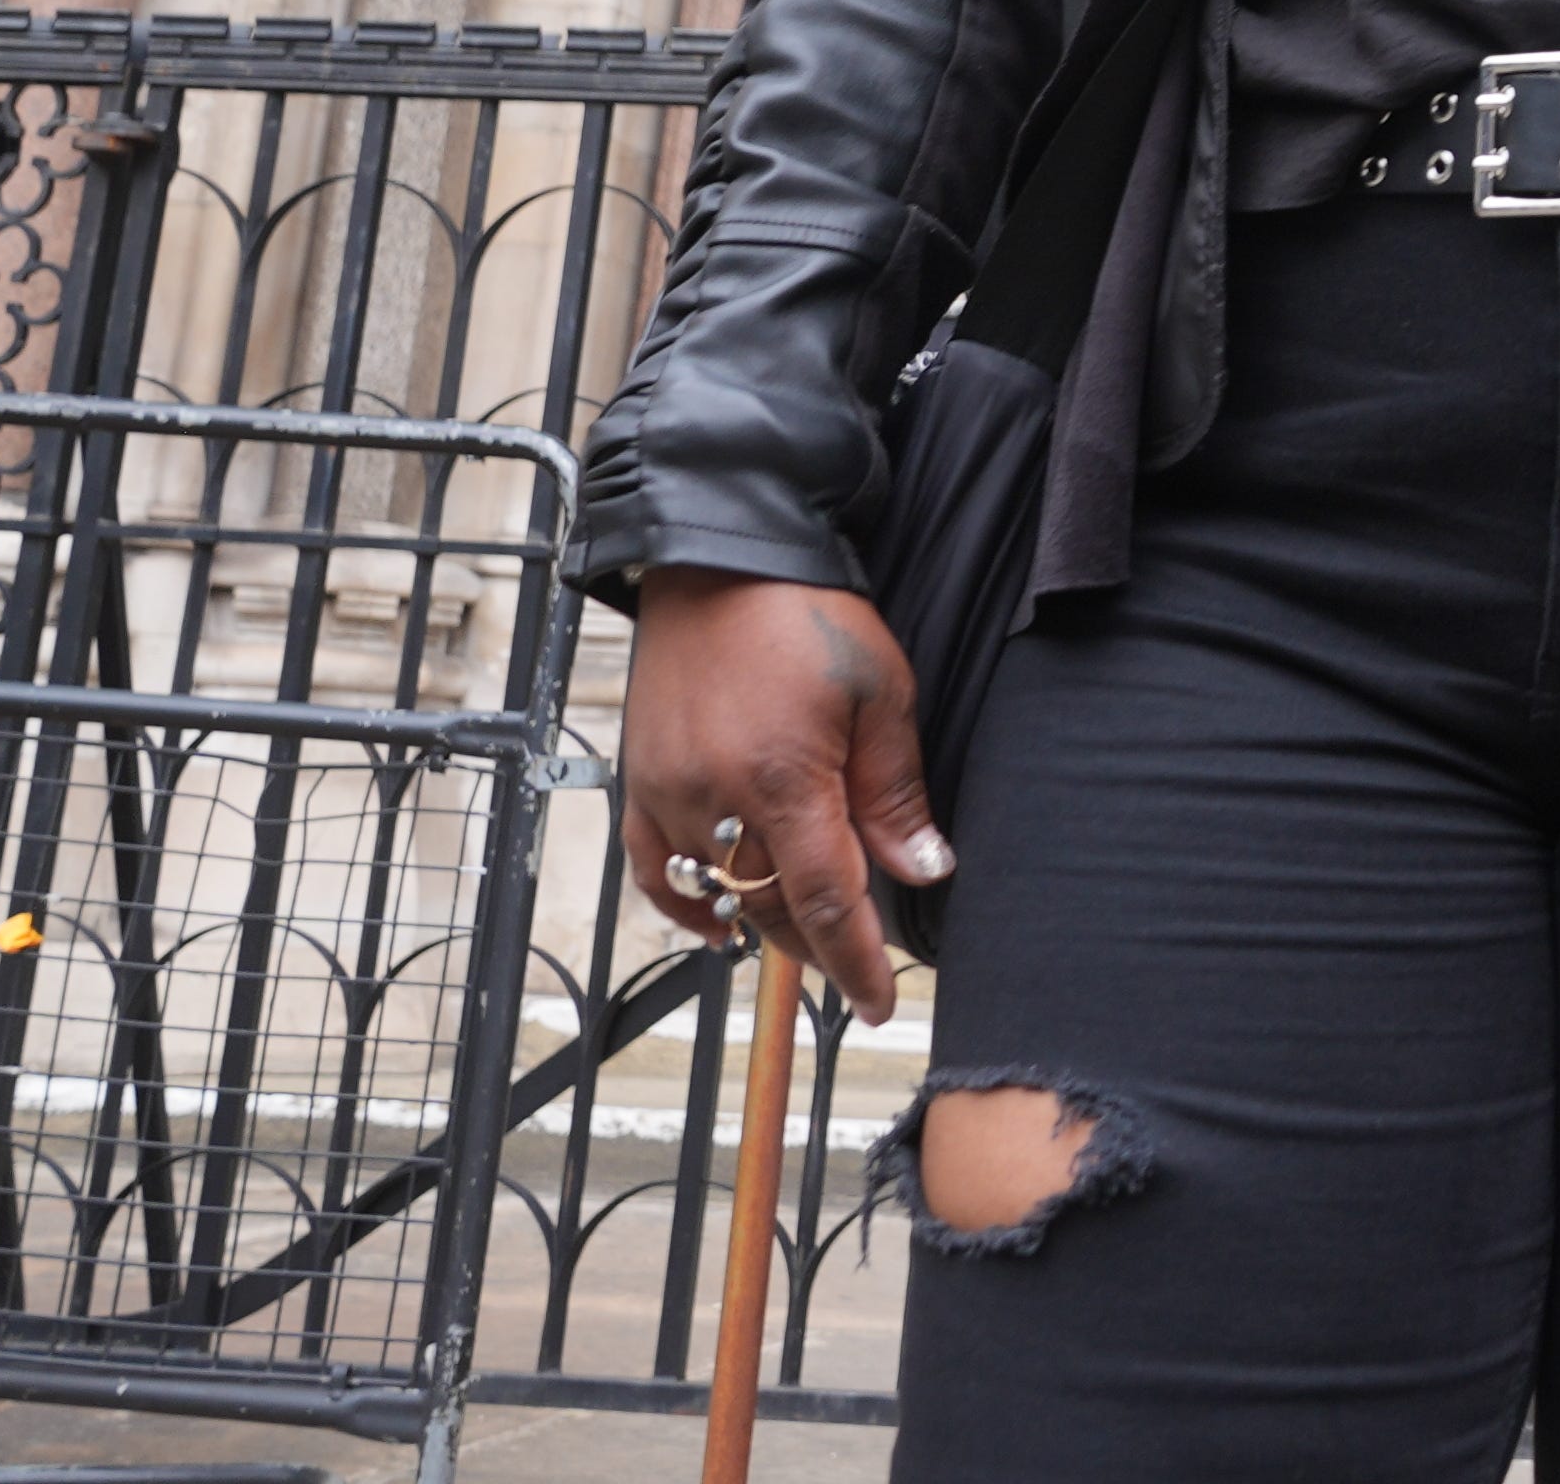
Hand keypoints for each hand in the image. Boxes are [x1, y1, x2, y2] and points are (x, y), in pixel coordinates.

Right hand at [615, 569, 946, 1021]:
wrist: (719, 556)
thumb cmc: (807, 614)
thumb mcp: (880, 692)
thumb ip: (895, 791)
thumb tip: (922, 869)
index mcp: (785, 779)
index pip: (824, 901)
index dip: (855, 959)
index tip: (880, 1002)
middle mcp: (716, 798)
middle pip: (769, 906)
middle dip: (817, 945)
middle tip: (857, 962)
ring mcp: (668, 792)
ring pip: (715, 895)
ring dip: (762, 923)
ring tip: (805, 940)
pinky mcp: (636, 779)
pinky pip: (652, 869)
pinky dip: (686, 905)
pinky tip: (720, 925)